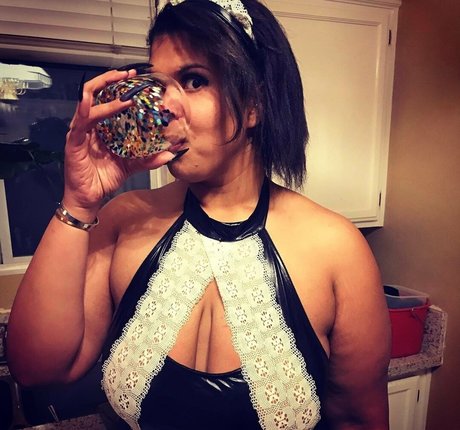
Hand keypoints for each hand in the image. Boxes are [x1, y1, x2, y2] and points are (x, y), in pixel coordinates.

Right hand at [63, 69, 174, 216]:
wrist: (90, 197)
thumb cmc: (105, 178)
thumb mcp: (132, 166)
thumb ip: (149, 159)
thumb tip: (170, 154)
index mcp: (103, 127)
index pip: (110, 99)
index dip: (121, 87)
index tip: (137, 79)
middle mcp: (91, 124)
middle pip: (97, 93)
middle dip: (111, 80)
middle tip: (128, 74)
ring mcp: (81, 131)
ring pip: (88, 101)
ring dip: (104, 91)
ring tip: (120, 85)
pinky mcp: (74, 141)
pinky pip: (79, 122)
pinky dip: (85, 110)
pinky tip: (90, 101)